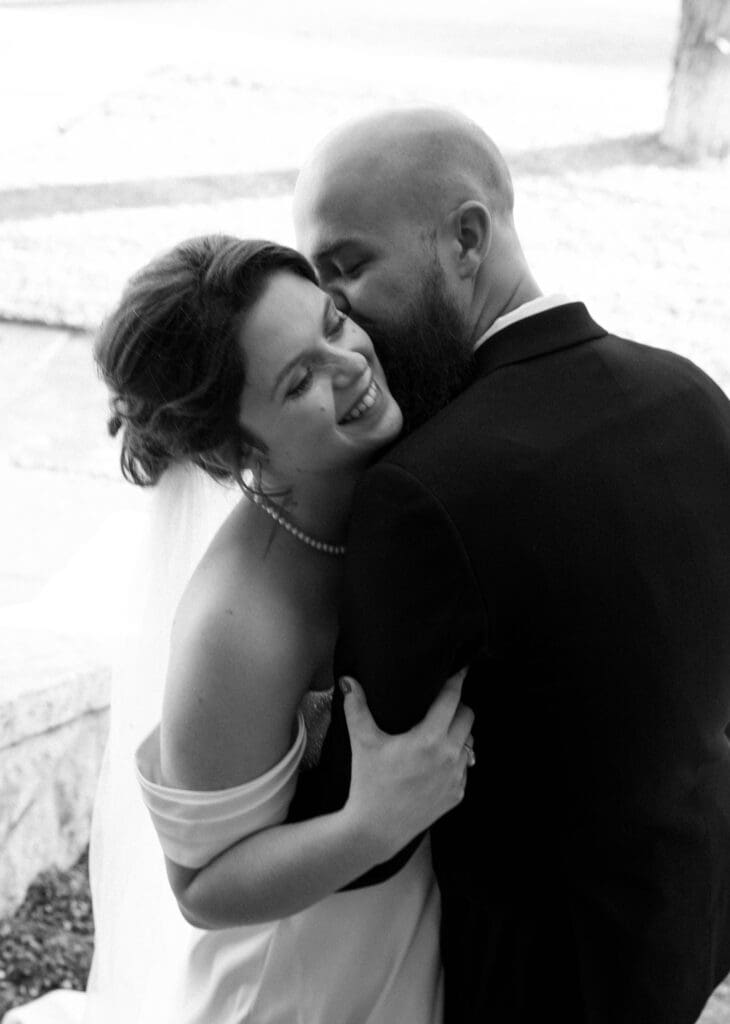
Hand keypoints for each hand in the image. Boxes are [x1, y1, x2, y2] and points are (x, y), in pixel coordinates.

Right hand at [339, 669, 474, 861]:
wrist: (376, 830)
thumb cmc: (369, 783)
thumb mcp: (363, 743)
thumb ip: (356, 708)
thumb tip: (347, 680)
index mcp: (430, 738)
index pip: (452, 698)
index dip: (457, 680)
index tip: (461, 668)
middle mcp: (450, 756)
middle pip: (468, 716)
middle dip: (457, 707)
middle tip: (442, 704)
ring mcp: (457, 777)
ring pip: (470, 742)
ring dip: (458, 733)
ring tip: (440, 731)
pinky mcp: (457, 794)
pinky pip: (465, 767)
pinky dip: (455, 759)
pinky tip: (437, 760)